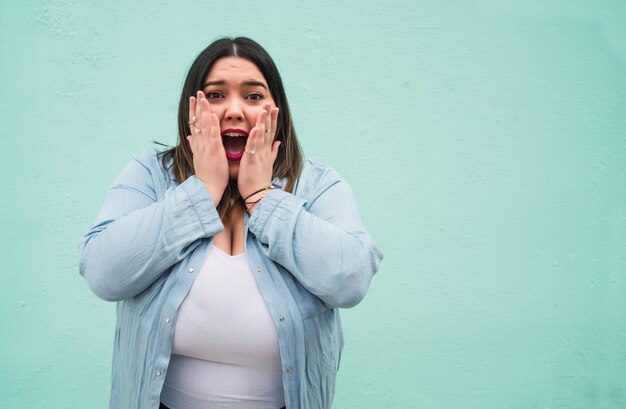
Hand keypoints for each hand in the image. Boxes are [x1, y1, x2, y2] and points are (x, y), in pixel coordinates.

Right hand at [187, 91, 228, 205]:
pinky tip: (214, 115)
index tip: (193, 99)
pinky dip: (213, 125)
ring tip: (204, 98)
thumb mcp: (199, 158)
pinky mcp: (214, 152)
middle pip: (197, 121)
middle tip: (198, 92)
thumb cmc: (207, 175)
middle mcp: (200, 144)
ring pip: (204, 126)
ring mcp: (206, 147)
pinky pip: (213, 136)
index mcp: (198, 145)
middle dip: (197, 106)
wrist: (207, 189)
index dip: (193, 110)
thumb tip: (189, 137)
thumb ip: (194, 146)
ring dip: (204, 111)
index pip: (194, 124)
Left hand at [238, 104, 280, 207]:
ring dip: (263, 123)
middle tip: (270, 103)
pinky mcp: (252, 160)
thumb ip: (273, 152)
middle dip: (269, 117)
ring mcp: (260, 155)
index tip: (274, 108)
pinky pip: (253, 147)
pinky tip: (255, 128)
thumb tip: (278, 142)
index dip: (273, 120)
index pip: (271, 132)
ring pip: (262, 136)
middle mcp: (265, 151)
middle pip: (268, 131)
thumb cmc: (259, 180)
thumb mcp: (268, 163)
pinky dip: (254, 138)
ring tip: (264, 110)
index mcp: (266, 151)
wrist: (259, 195)